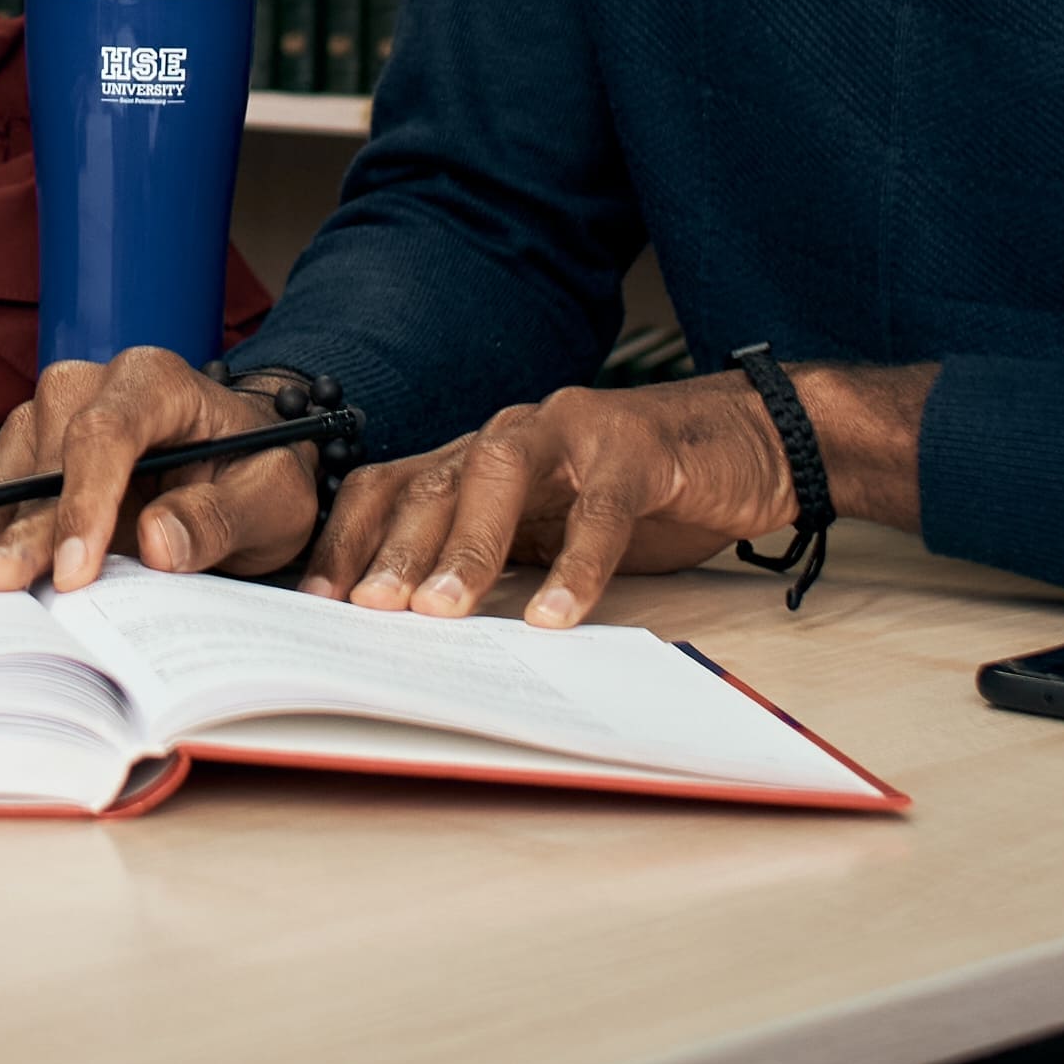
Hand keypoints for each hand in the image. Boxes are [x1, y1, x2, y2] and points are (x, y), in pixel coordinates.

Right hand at [0, 349, 312, 592]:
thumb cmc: (262, 473)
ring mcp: (51, 420)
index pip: (107, 433)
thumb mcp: (269, 499)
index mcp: (155, 381)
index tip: (74, 572)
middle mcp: (90, 389)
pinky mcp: (31, 456)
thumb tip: (160, 540)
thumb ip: (218, 518)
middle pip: (39, 459)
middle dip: (2, 529)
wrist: (251, 459)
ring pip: (0, 477)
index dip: (84, 503)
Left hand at [304, 379, 785, 627]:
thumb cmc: (635, 494)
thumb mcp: (547, 528)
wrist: (742, 444)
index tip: (321, 602)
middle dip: (394, 547)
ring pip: (499, 476)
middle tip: (371, 611)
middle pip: (434, 482)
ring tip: (443, 611)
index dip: (350, 537)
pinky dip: (575, 564)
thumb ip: (491, 556)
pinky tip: (557, 616)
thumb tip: (419, 629)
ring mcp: (573, 434)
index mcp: (481, 456)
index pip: (392, 484)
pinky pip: (600, 511)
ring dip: (466, 546)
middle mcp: (513, 435)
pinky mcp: (638, 452)